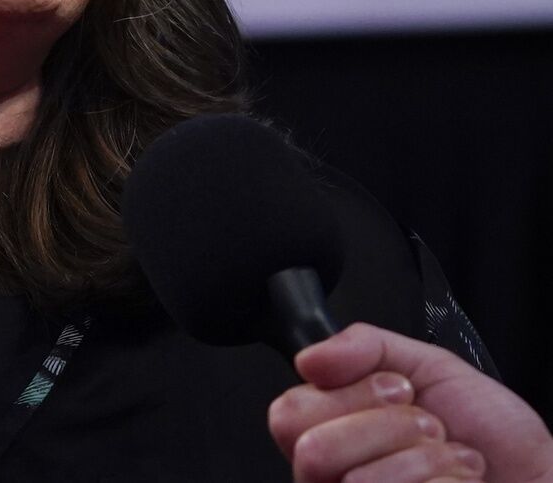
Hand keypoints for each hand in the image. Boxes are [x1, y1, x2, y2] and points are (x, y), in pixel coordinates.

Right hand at [269, 322, 552, 482]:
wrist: (540, 481)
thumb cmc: (492, 437)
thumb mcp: (430, 368)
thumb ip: (365, 346)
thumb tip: (309, 357)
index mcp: (335, 435)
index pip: (288, 415)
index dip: (347, 396)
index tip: (398, 390)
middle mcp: (339, 480)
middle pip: (311, 450)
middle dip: (387, 426)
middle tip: (428, 426)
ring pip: (356, 481)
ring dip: (425, 461)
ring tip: (454, 461)